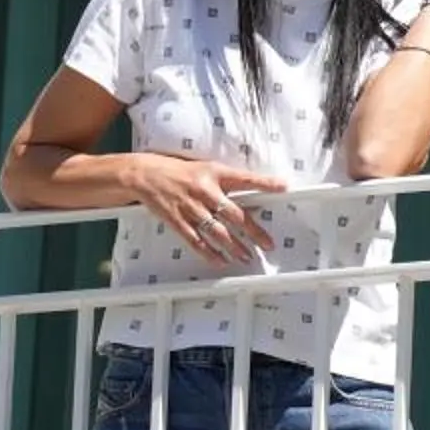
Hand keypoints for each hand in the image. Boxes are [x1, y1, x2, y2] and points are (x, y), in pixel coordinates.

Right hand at [121, 154, 283, 264]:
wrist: (146, 174)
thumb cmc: (180, 171)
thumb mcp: (206, 169)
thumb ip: (226, 183)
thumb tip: (250, 198)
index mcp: (214, 173)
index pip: (245, 178)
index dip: (264, 183)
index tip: (283, 187)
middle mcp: (204, 190)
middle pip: (234, 214)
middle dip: (253, 231)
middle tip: (267, 243)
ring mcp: (190, 207)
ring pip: (217, 231)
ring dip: (234, 246)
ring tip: (246, 257)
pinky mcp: (177, 220)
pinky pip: (195, 240)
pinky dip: (209, 253)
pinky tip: (220, 260)